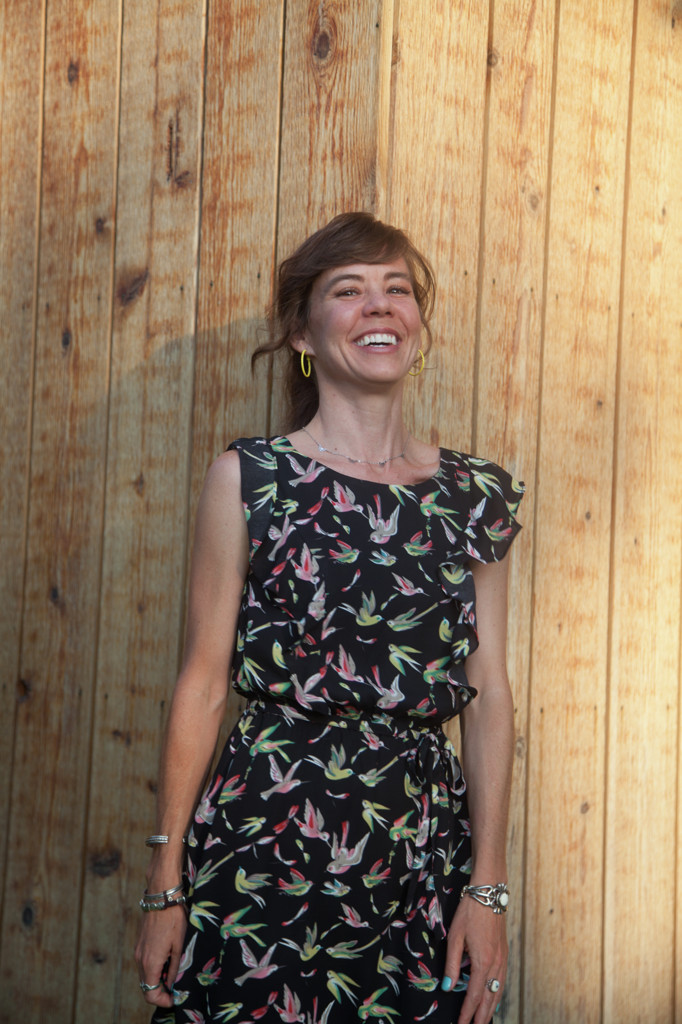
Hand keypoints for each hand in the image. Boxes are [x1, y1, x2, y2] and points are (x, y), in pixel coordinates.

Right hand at [134, 905, 187, 1007]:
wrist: (161, 898)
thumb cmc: (173, 919)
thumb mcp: (180, 945)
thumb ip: (176, 967)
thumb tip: (174, 984)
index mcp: (150, 962)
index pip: (150, 993)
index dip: (162, 1000)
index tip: (174, 998)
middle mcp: (140, 959)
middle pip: (147, 985)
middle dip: (161, 990)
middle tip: (176, 985)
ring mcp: (138, 951)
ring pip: (145, 974)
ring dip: (158, 978)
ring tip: (174, 969)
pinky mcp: (139, 944)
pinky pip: (144, 963)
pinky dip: (155, 967)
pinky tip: (168, 957)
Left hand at [442, 896, 507, 1023]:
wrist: (490, 893)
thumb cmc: (470, 912)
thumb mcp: (455, 936)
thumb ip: (452, 963)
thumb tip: (447, 986)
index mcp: (483, 961)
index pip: (474, 994)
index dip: (467, 1012)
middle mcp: (496, 963)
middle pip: (489, 997)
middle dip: (482, 1016)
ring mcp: (503, 958)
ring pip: (498, 990)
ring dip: (491, 1007)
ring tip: (484, 1019)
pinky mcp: (504, 952)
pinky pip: (502, 979)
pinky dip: (498, 993)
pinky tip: (493, 996)